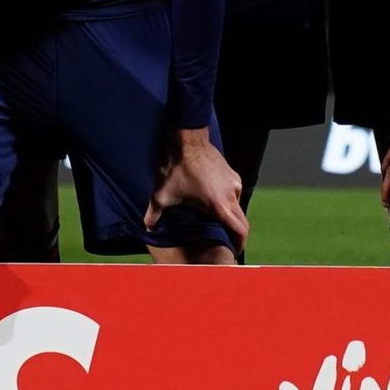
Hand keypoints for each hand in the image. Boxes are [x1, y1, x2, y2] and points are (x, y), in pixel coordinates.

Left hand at [146, 126, 248, 245]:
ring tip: (215, 217)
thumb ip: (154, 214)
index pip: (240, 230)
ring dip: (230, 214)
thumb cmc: (177, 167)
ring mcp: (234, 183)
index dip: (240, 243)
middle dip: (236, 233)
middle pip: (242, 221)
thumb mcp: (162, 194)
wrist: (187, 139)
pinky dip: (227, 200)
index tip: (235, 250)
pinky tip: (213, 198)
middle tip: (228, 240)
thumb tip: (147, 227)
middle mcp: (231, 194)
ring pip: (237, 205)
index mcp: (219, 204)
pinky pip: (234, 192)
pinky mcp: (232, 174)